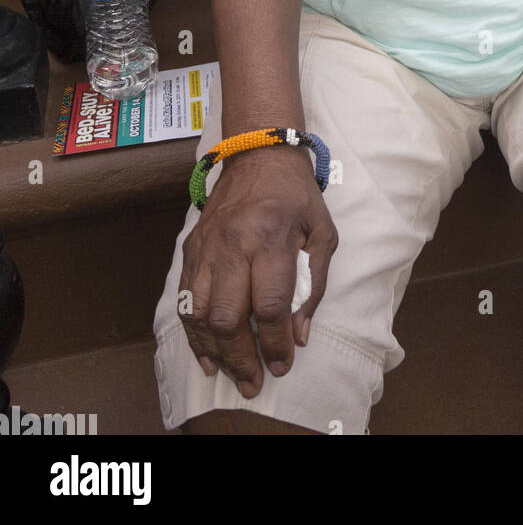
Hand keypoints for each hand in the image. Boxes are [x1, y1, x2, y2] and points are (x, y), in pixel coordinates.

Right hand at [177, 145, 337, 398]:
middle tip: (253, 383)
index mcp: (272, 239)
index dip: (276, 344)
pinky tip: (207, 354)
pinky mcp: (191, 249)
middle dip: (241, 358)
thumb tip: (299, 335)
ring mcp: (208, 247)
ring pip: (200, 313)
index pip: (270, 306)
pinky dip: (194, 332)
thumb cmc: (296, 196)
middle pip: (229, 317)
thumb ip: (312, 285)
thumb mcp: (322, 233)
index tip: (283, 365)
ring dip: (214, 352)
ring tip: (230, 375)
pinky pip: (184, 300)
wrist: (258, 155)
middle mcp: (234, 245)